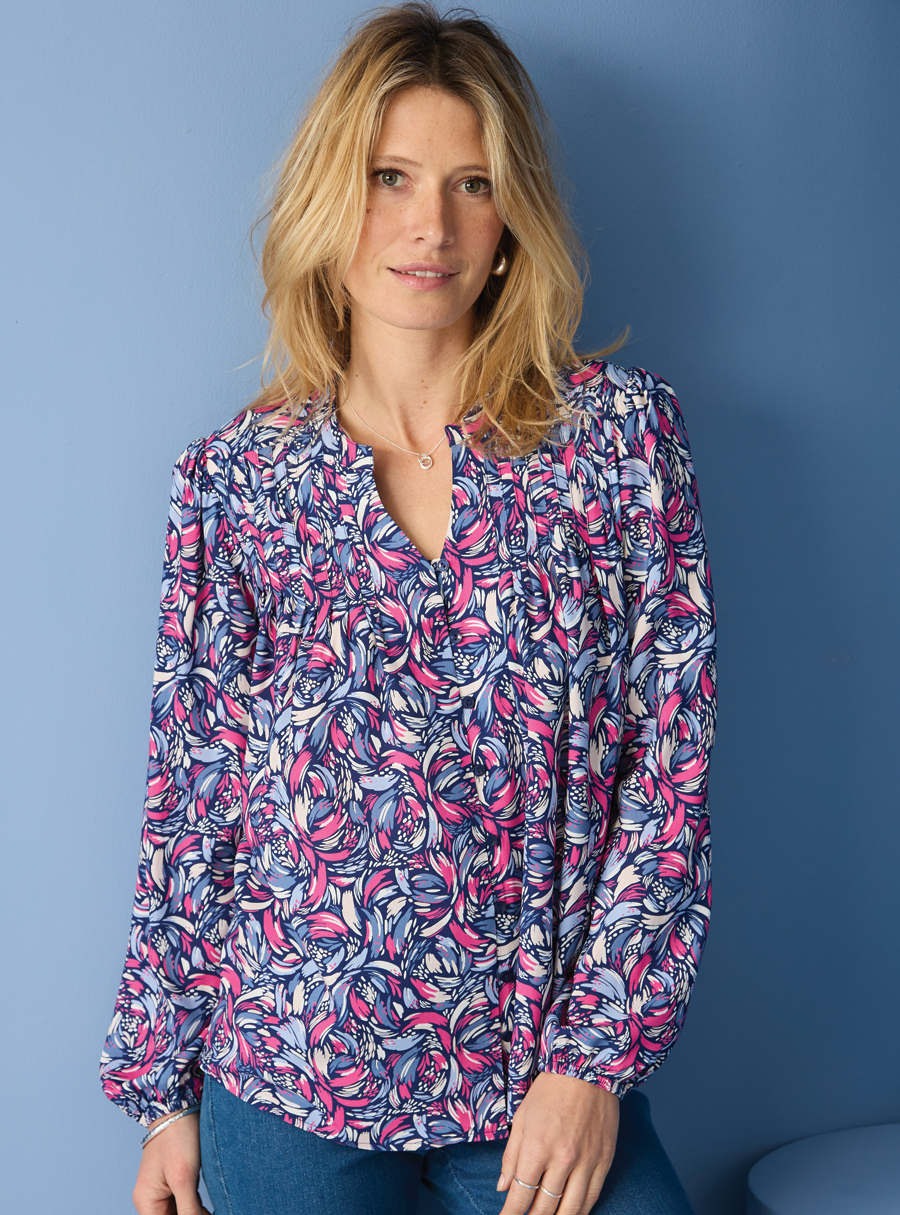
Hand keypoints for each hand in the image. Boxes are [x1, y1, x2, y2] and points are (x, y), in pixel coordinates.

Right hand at [132, 1111, 210, 1214]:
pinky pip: (184, 1202)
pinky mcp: (174, 1181)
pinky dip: (196, 1206)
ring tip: (212, 1209)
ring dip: (195, 1213)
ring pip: (179, 1213)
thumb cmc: (177, 1138)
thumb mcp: (184, 1178)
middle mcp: (150, 1199)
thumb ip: (188, 1209)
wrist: (179, 1106)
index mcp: (146, 1201)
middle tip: (208, 1211)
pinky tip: (208, 1206)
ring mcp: (162, 1190)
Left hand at [496, 1071, 618, 1214]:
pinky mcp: (604, 1161)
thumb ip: (511, 1156)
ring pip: (570, 1210)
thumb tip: (503, 1188)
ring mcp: (586, 1162)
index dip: (510, 1214)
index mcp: (537, 1147)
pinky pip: (592, 1197)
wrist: (587, 1069)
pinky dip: (580, 1212)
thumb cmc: (549, 1091)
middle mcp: (562, 1159)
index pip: (520, 1195)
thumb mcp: (522, 1118)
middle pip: (544, 1207)